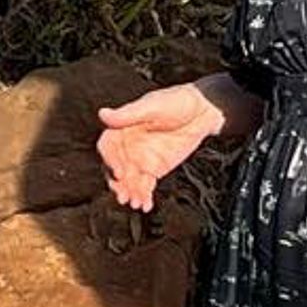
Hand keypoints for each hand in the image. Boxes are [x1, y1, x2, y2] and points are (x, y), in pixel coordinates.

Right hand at [96, 73, 262, 211]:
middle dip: (117, 183)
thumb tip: (103, 114)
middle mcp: (130, 145)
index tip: (119, 172)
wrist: (203, 112)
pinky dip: (143, 196)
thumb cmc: (178, 101)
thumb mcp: (153, 106)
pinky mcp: (154, 169)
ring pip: (128, 180)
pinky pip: (144, 186)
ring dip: (129, 193)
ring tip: (135, 202)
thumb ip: (129, 114)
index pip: (108, 146)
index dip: (110, 159)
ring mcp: (141, 158)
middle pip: (115, 167)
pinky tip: (145, 205)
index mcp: (124, 127)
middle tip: (124, 195)